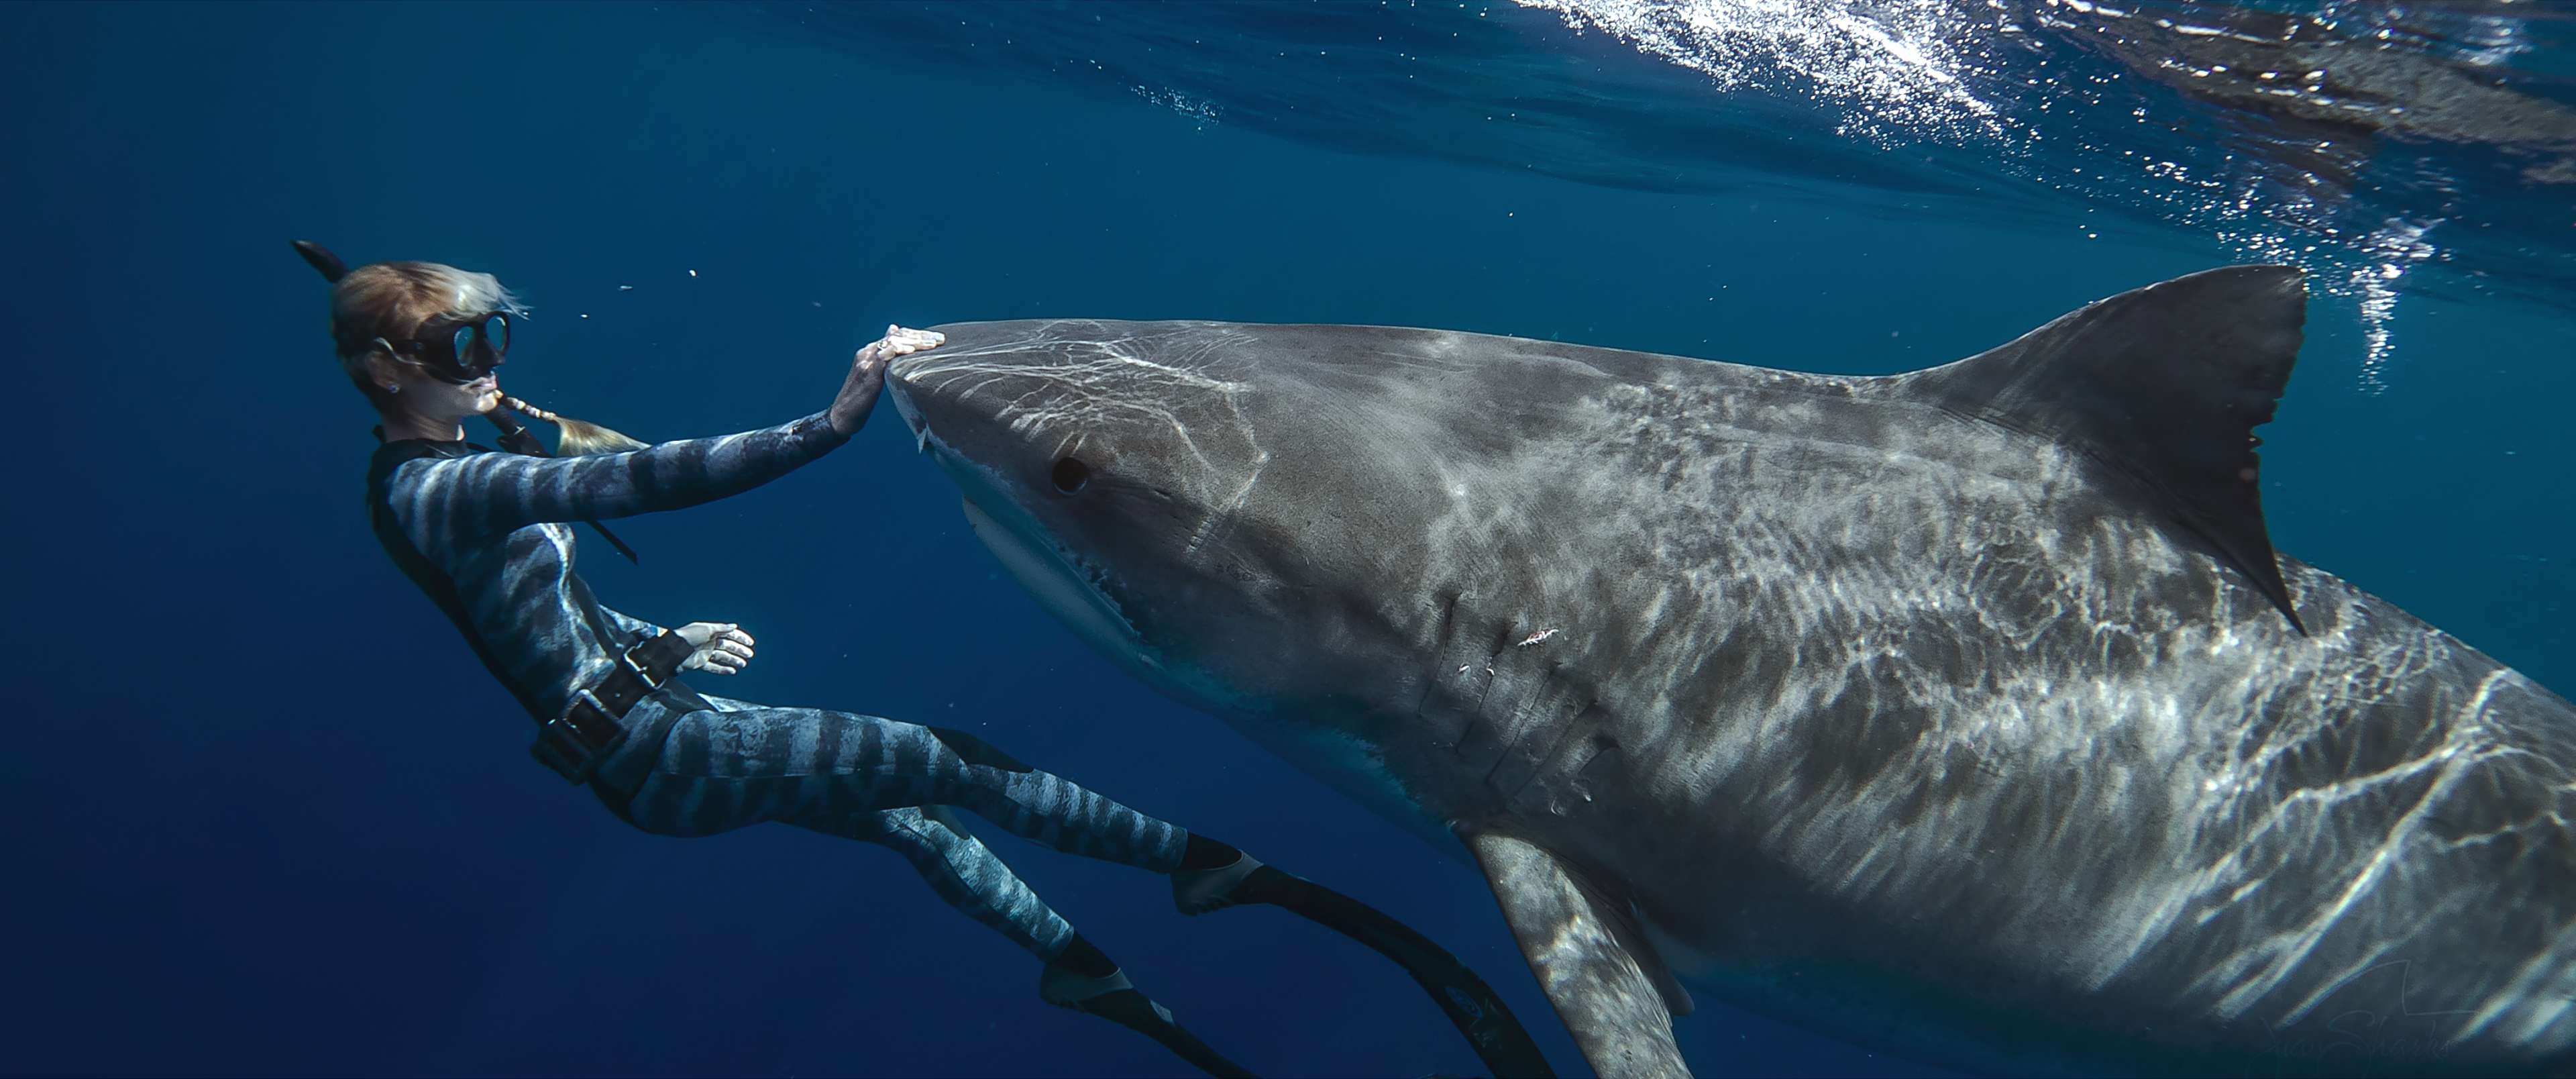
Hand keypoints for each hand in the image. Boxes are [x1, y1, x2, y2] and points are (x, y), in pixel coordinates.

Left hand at [675, 621, 754, 675]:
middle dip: (739, 650)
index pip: (728, 634)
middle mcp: (708, 642)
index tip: (750, 643)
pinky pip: (714, 667)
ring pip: (723, 657)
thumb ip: (721, 628)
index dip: (740, 638)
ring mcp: (705, 653)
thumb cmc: (688, 636)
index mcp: (710, 631)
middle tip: (749, 654)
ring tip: (743, 664)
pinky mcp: (700, 663)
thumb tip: (734, 626)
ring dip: (734, 660)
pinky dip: (723, 670)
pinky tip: (732, 671)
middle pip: (727, 646)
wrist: (673, 650)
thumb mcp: (706, 629)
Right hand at [830, 325, 945, 435]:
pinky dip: (899, 351)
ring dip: (915, 341)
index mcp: (870, 351)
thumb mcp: (875, 377)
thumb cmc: (861, 399)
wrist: (843, 415)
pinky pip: (883, 355)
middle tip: (940, 338)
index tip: (936, 338)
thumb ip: (885, 365)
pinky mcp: (867, 372)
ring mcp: (866, 361)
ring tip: (933, 344)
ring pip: (893, 342)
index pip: (897, 335)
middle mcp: (867, 352)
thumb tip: (896, 360)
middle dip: (921, 335)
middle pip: (897, 335)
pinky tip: (913, 351)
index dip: (917, 334)